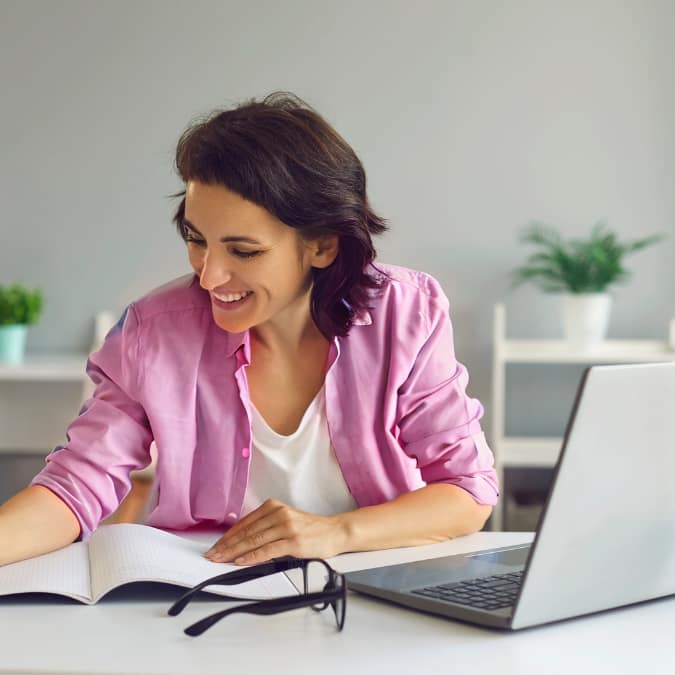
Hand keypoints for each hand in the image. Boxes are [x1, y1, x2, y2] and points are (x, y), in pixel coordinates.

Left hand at [205, 499, 347, 564]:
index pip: (244, 523)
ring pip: (253, 541)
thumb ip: (266, 527)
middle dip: (226, 546)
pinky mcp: (293, 541)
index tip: (215, 546)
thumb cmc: (311, 530)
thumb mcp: (285, 521)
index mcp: (273, 507)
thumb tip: (242, 542)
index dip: (227, 537)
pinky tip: (240, 562)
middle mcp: (278, 514)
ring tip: (220, 560)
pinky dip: (252, 557)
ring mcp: (286, 527)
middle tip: (211, 555)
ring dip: (233, 552)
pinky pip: (267, 550)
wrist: (335, 531)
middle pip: (246, 532)